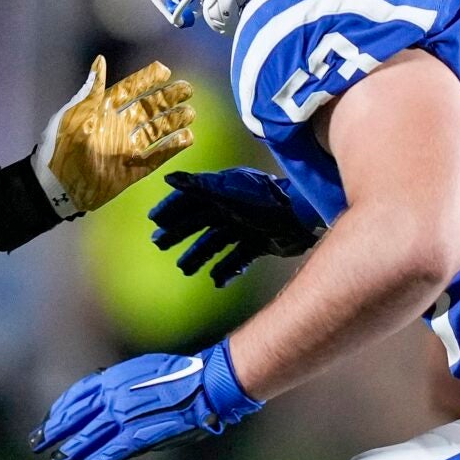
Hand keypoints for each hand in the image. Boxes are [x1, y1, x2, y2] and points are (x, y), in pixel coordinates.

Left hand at [30, 339, 262, 459]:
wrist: (205, 384)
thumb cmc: (182, 376)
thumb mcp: (142, 370)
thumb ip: (121, 383)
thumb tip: (106, 394)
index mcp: (113, 378)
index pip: (76, 396)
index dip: (59, 412)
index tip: (49, 422)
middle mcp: (112, 396)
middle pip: (75, 417)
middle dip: (54, 433)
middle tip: (37, 445)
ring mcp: (123, 416)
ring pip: (87, 437)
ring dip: (68, 452)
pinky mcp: (137, 435)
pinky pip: (109, 453)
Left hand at [32, 57, 195, 213]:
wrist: (56, 187)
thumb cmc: (60, 147)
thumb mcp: (74, 114)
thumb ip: (92, 90)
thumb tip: (100, 60)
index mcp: (103, 111)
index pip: (130, 90)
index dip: (147, 79)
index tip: (165, 70)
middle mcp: (118, 127)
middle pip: (148, 108)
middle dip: (168, 98)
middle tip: (187, 88)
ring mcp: (126, 149)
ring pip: (156, 131)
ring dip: (173, 121)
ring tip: (190, 113)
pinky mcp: (131, 171)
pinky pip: (156, 158)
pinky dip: (171, 148)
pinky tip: (187, 138)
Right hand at [149, 166, 322, 286]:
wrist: (304, 218)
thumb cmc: (266, 202)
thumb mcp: (230, 193)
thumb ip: (200, 186)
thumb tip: (169, 178)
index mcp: (224, 192)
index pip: (191, 199)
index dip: (172, 208)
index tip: (155, 221)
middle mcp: (233, 208)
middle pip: (200, 221)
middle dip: (179, 233)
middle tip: (159, 244)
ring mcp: (247, 226)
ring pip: (216, 242)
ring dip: (199, 255)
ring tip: (184, 269)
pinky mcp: (261, 243)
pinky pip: (238, 258)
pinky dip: (227, 269)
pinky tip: (217, 281)